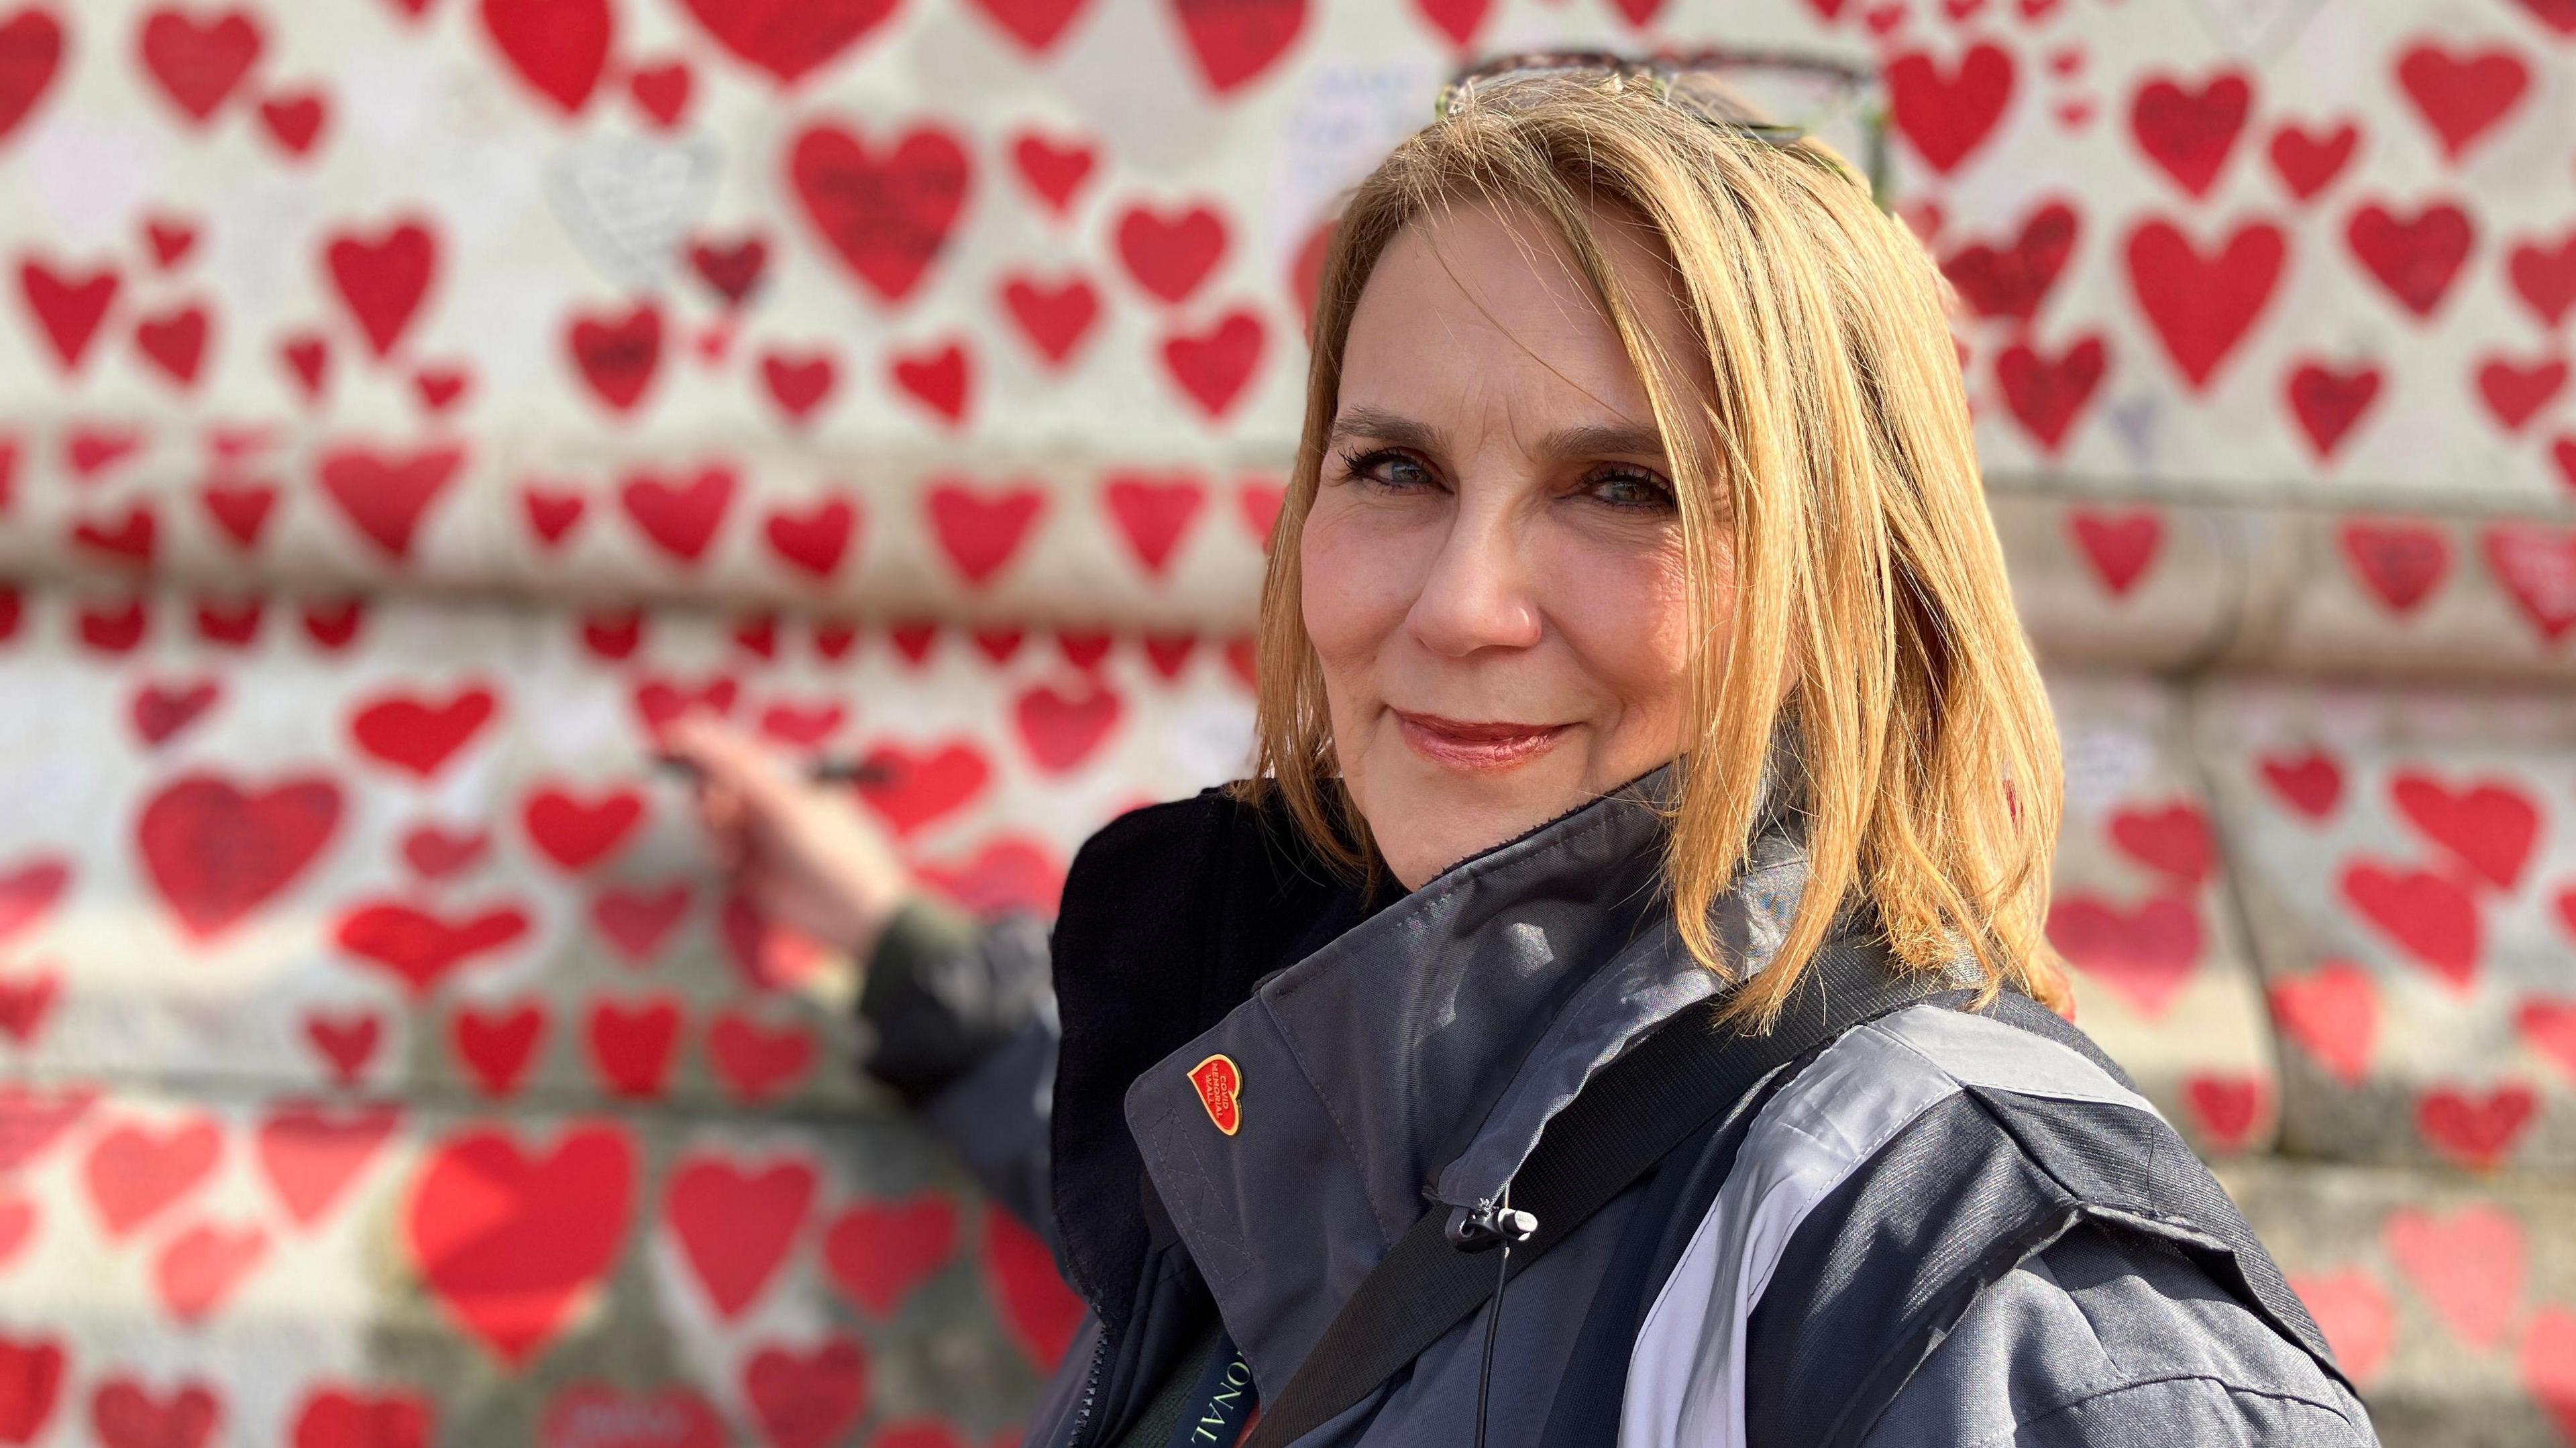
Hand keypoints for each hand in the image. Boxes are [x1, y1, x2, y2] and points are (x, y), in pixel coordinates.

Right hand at [662, 712, 915, 965]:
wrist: (854, 914)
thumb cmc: (834, 850)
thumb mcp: (785, 803)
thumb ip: (738, 768)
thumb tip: (696, 730)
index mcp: (789, 776)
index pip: (738, 749)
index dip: (703, 743)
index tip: (670, 740)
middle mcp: (773, 802)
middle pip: (719, 783)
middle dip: (709, 792)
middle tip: (714, 806)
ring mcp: (760, 835)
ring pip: (714, 818)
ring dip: (714, 828)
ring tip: (731, 846)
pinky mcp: (750, 867)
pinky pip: (717, 850)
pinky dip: (718, 853)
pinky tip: (733, 863)